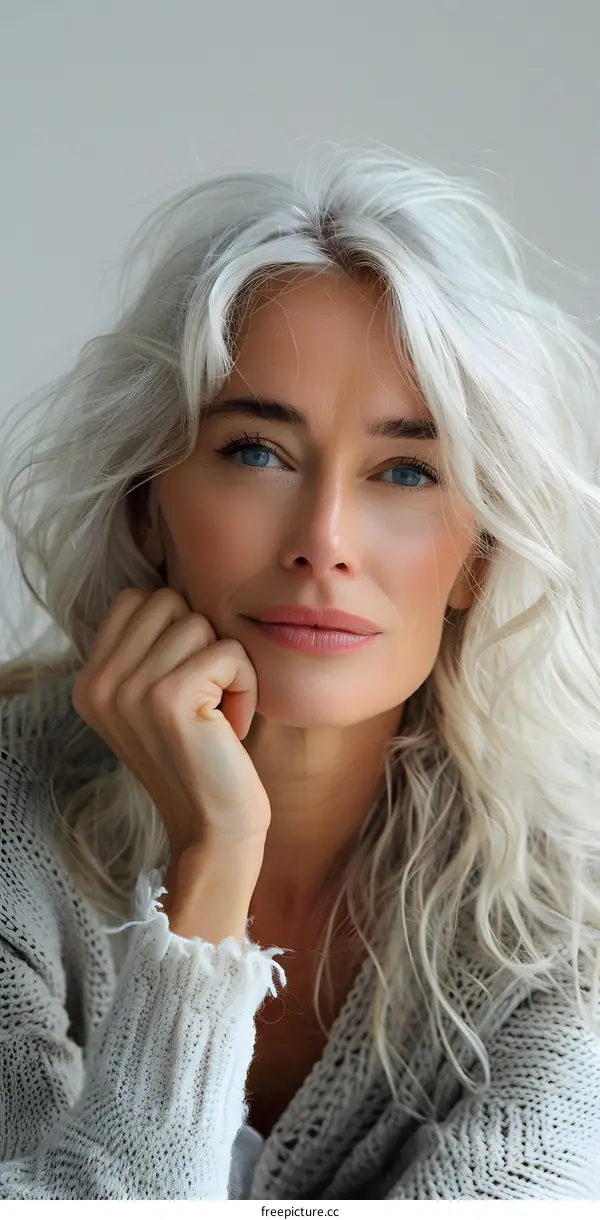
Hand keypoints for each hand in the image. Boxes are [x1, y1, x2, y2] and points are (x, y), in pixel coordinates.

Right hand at [71, 587, 270, 870]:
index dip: (177, 630)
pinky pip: (229, 650)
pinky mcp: (169, 698)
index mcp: (91, 680)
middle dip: (203, 643)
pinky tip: (230, 726)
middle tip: (205, 700)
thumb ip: (151, 648)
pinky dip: (245, 685)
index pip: (137, 599)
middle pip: (170, 603)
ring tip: (217, 715)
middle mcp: (100, 682)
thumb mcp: (157, 700)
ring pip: (201, 623)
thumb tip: (177, 589)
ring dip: (227, 666)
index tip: (187, 685)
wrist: (214, 829)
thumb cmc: (202, 758)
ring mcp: (129, 690)